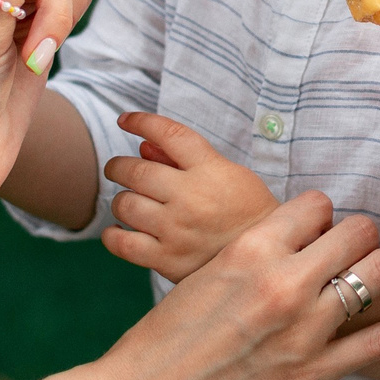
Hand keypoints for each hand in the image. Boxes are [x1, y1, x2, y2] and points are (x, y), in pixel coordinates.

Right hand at [95, 194, 379, 379]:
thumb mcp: (199, 279)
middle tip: (365, 247)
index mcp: (249, 249)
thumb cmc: (159, 346)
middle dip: (363, 235)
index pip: (315, 204)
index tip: (325, 227)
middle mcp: (283, 280)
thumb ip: (246, 260)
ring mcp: (304, 329)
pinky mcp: (315, 375)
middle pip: (356, 231)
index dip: (324, 214)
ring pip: (378, 272)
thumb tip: (276, 248)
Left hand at [100, 112, 278, 281]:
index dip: (141, 122)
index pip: (169, 134)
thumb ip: (184, 159)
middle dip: (118, 166)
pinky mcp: (168, 260)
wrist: (267, 257)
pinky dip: (112, 235)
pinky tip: (117, 230)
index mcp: (210, 169)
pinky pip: (123, 244)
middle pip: (136, 171)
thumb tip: (142, 147)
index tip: (125, 120)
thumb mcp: (228, 174)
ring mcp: (177, 230)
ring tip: (127, 201)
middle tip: (117, 169)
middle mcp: (190, 197)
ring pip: (125, 205)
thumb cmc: (247, 210)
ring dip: (120, 200)